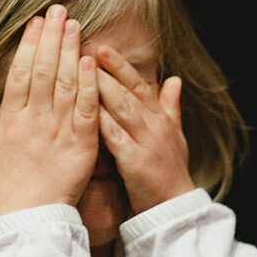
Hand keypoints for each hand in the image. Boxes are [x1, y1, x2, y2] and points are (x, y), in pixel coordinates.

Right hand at [0, 4, 99, 218]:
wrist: (28, 223)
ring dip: (71, 52)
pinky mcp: (81, 146)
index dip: (28, 45)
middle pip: (44, 71)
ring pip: (66, 84)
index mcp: (8, 122)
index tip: (35, 22)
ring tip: (76, 25)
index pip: (19, 74)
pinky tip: (91, 61)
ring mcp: (58, 132)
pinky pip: (86, 109)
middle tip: (60, 10)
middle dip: (52, 37)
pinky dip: (89, 84)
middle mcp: (34, 122)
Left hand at [95, 44, 194, 214]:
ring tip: (81, 70)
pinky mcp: (135, 162)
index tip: (101, 47)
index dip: (120, 65)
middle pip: (128, 90)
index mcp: (159, 118)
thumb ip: (171, 106)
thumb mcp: (175, 136)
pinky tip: (84, 111)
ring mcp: (145, 142)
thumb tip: (175, 79)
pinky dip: (101, 123)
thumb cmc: (170, 172)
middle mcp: (154, 125)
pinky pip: (116, 138)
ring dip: (101, 88)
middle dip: (106, 69)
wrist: (174, 210)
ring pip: (122, 108)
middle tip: (84, 49)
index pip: (138, 84)